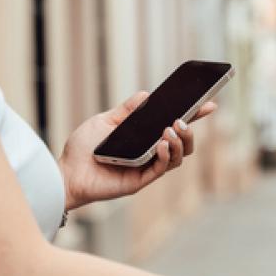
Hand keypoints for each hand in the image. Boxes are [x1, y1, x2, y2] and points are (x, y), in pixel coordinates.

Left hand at [59, 92, 217, 209]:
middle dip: (190, 131)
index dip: (193, 117)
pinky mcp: (140, 180)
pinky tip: (161, 143)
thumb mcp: (105, 121)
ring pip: (178, 158)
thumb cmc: (82, 148)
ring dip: (179, 142)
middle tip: (182, 120)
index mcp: (144, 138)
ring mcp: (146, 168)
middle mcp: (149, 153)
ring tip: (171, 129)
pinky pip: (161, 169)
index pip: (174, 127)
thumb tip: (146, 95)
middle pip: (183, 145)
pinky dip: (165, 155)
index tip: (209, 105)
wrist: (66, 171)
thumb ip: (126, 111)